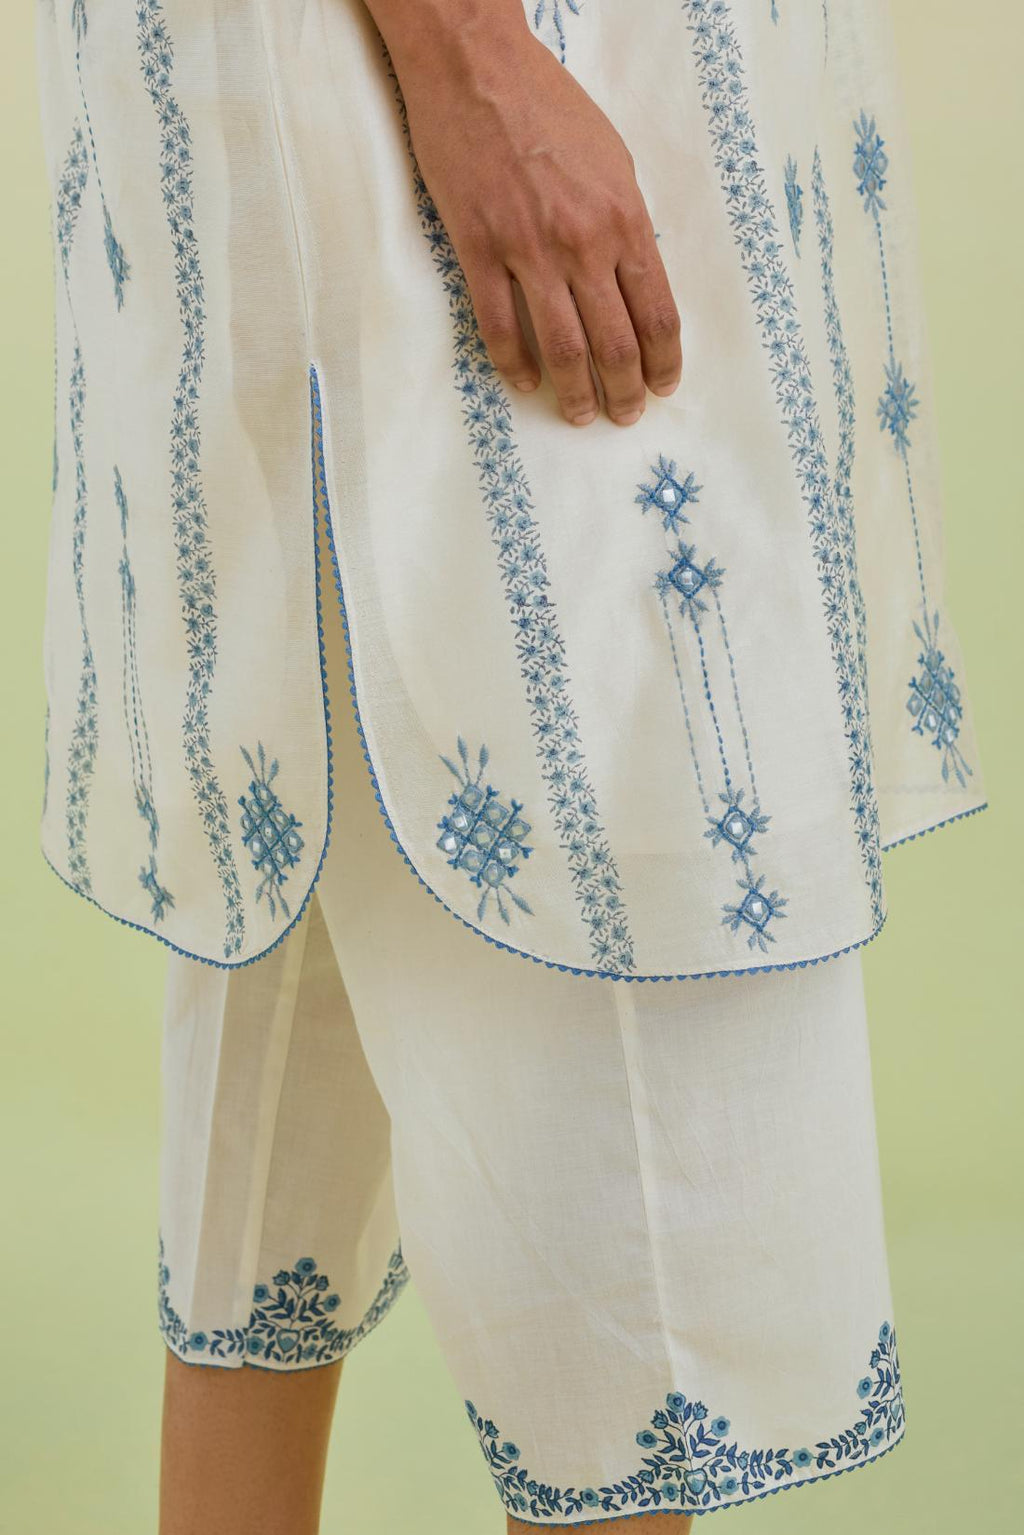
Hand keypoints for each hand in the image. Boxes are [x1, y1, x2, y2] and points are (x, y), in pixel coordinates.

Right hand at [386, 15, 681, 426]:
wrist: (476, 68)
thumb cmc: (548, 107)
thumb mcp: (613, 161)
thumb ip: (624, 225)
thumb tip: (632, 278)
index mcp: (623, 220)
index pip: (657, 314)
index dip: (664, 362)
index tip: (663, 387)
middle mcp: (583, 243)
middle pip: (615, 344)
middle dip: (625, 392)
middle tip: (625, 416)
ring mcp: (528, 251)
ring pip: (561, 348)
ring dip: (575, 393)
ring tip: (580, 416)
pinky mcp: (478, 250)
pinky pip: (499, 327)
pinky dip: (514, 364)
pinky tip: (525, 383)